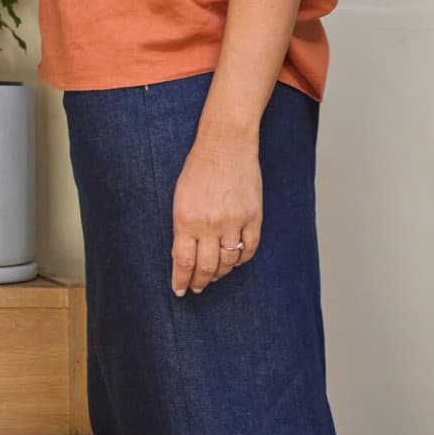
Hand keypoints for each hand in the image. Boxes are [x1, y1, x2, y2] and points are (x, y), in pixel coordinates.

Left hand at [170, 134, 262, 295]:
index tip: (179, 290)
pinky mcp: (253, 217)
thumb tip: (184, 252)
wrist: (226, 145)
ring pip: (228, 261)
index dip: (181, 279)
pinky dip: (241, 259)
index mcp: (185, 218)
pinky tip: (234, 261)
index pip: (183, 261)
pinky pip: (249, 248)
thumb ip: (182, 225)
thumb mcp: (180, 196)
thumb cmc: (198, 167)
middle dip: (200, 282)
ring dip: (220, 273)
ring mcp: (234, 221)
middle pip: (206, 267)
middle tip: (196, 288)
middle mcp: (209, 224)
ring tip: (214, 276)